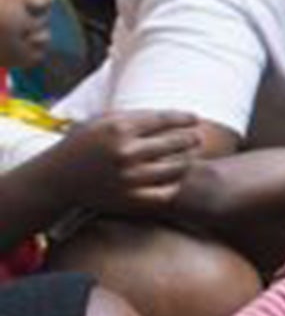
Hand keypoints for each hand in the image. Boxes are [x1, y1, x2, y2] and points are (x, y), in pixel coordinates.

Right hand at [60, 110, 203, 213]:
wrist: (59, 180)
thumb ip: (136, 116)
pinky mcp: (131, 200)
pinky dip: (175, 184)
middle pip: (177, 142)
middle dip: (191, 138)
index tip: (194, 119)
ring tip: (189, 156)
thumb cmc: (85, 144)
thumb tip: (176, 115)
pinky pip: (168, 191)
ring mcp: (130, 178)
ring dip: (188, 160)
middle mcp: (126, 153)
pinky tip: (175, 177)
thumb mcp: (102, 121)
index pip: (165, 120)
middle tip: (196, 138)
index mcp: (119, 129)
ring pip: (178, 167)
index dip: (184, 118)